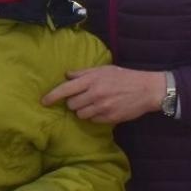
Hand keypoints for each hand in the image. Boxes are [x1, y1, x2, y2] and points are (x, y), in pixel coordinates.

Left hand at [43, 66, 166, 124]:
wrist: (147, 89)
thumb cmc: (124, 77)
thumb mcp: (103, 70)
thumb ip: (83, 73)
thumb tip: (67, 75)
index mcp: (91, 80)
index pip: (65, 90)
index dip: (52, 97)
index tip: (43, 102)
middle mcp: (95, 94)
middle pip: (71, 104)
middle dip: (74, 102)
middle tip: (83, 98)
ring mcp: (102, 107)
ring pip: (80, 114)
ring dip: (83, 110)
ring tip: (95, 103)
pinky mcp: (109, 118)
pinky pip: (93, 120)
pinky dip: (94, 116)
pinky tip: (104, 109)